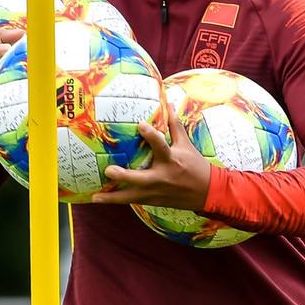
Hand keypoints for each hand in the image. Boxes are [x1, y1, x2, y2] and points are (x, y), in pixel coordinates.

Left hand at [91, 109, 212, 208]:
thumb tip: (169, 104)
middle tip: (109, 170)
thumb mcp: (186, 145)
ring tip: (95, 197)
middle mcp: (162, 177)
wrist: (208, 193)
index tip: (140, 124)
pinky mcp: (154, 201)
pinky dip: (118, 200)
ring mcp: (156, 191)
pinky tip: (102, 199)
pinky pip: (133, 201)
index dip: (150, 134)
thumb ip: (174, 125)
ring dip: (113, 197)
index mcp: (171, 159)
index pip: (161, 145)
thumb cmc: (196, 166)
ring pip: (132, 196)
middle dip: (124, 176)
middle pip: (141, 179)